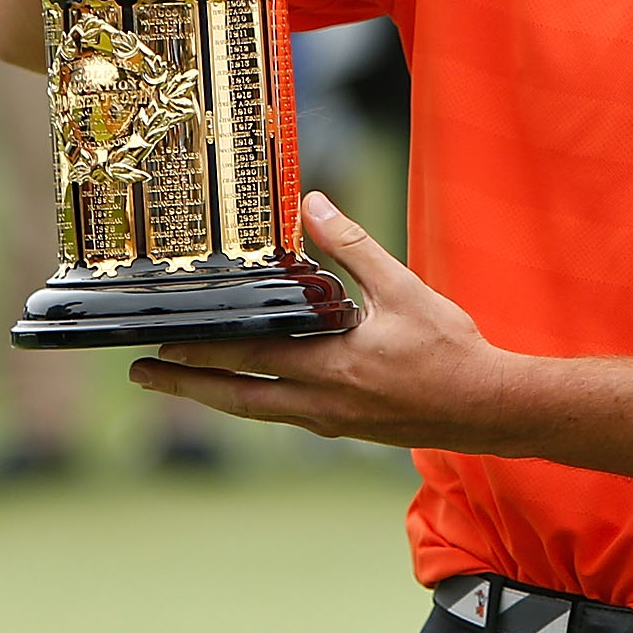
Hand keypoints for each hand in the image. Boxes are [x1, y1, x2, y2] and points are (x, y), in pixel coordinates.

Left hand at [132, 193, 529, 454]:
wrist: (488, 408)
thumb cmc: (450, 349)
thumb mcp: (403, 289)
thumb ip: (354, 248)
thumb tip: (313, 205)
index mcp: (330, 366)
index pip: (248, 357)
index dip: (199, 351)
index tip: (160, 343)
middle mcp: (321, 402)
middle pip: (236, 396)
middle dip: (186, 384)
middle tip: (144, 374)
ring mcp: (331, 421)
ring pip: (257, 412)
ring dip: (216, 396)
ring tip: (182, 384)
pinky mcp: (345, 428)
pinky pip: (285, 416)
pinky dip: (256, 402)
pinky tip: (252, 390)